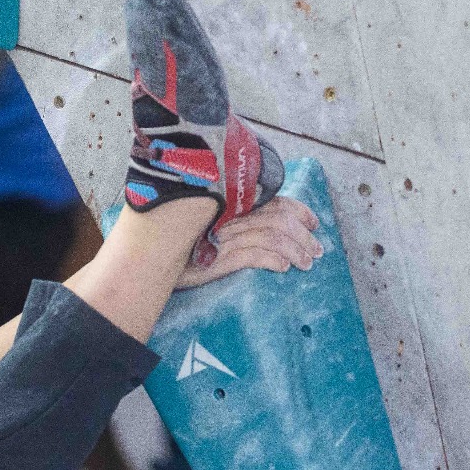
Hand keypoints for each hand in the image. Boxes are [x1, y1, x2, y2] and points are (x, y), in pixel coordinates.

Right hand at [175, 196, 322, 288]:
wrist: (152, 262)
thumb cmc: (182, 247)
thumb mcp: (210, 229)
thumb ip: (234, 222)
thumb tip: (266, 228)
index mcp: (232, 206)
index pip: (273, 201)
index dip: (298, 211)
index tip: (313, 223)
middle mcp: (230, 217)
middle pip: (279, 220)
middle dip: (304, 236)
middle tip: (317, 251)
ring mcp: (224, 237)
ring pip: (272, 237)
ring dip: (295, 250)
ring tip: (306, 264)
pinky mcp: (217, 258)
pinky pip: (254, 255)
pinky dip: (274, 260)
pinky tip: (284, 268)